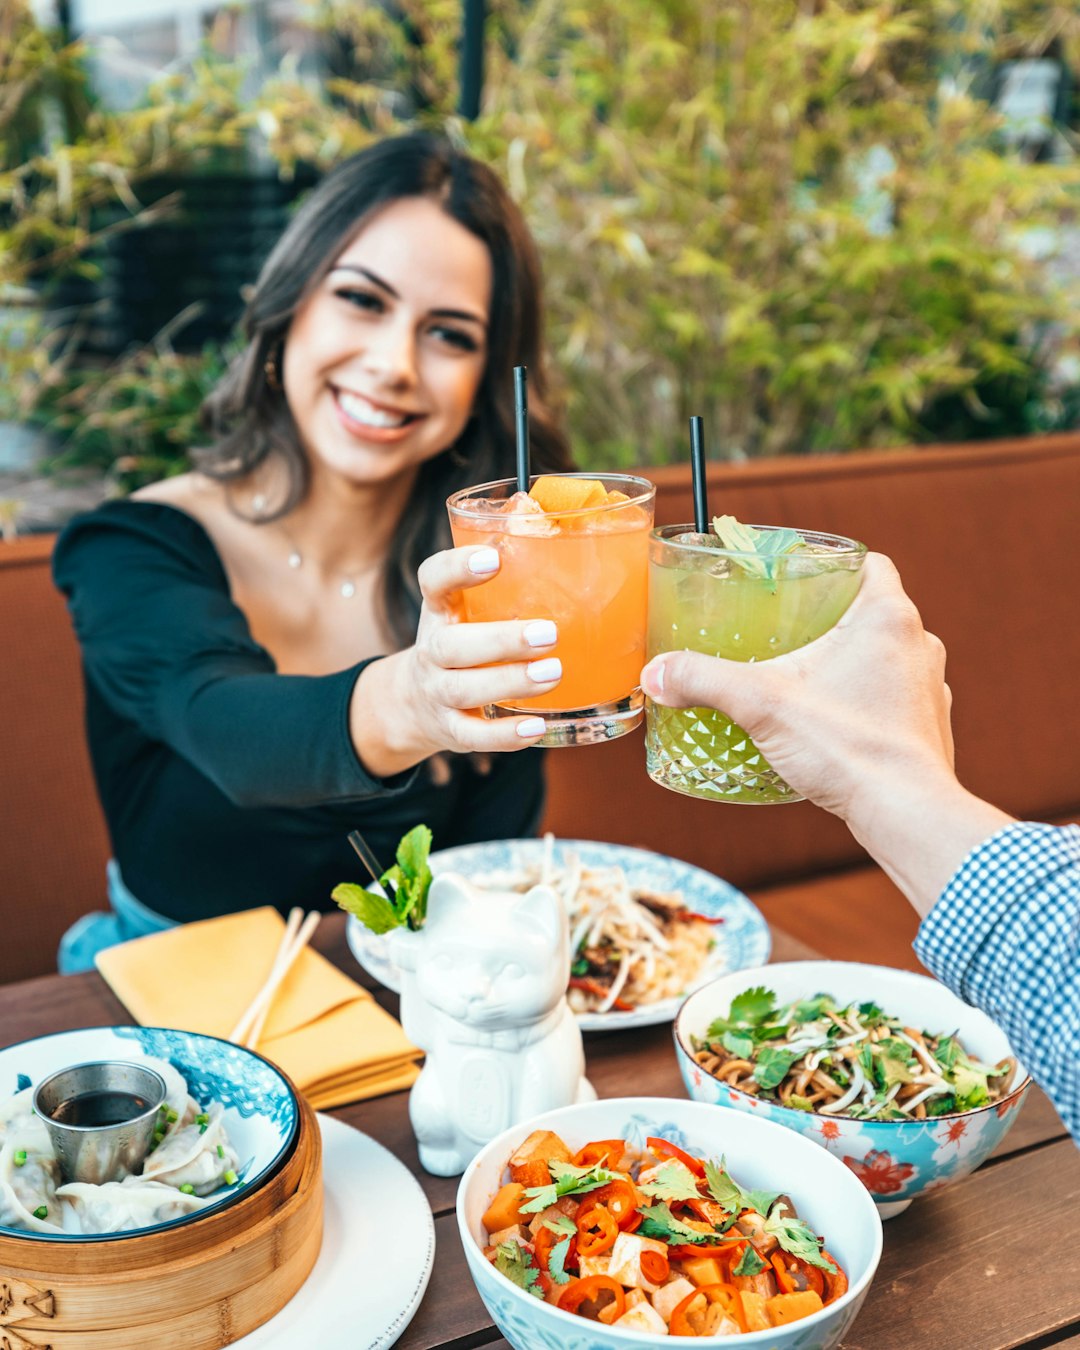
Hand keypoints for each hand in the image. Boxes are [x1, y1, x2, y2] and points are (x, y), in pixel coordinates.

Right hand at [352, 544, 559, 772]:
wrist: (413, 702)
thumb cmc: (464, 641)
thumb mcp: (469, 609)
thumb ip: (510, 584)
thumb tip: (579, 540)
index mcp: (439, 610)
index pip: (433, 580)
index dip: (457, 568)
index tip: (494, 559)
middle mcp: (431, 650)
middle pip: (452, 646)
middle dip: (500, 640)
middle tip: (549, 632)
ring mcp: (436, 692)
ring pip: (463, 690)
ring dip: (509, 682)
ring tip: (553, 673)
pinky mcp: (450, 730)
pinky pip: (472, 736)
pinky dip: (504, 736)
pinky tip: (536, 728)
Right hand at [640, 553, 955, 821]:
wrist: (904, 813)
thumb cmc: (848, 748)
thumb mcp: (761, 704)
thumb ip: (704, 680)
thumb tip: (656, 673)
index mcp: (889, 617)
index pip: (869, 564)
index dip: (834, 564)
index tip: (799, 578)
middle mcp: (920, 645)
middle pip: (872, 610)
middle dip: (830, 618)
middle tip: (787, 629)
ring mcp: (929, 689)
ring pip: (885, 657)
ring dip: (850, 661)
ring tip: (804, 678)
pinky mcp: (928, 729)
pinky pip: (893, 699)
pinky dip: (865, 702)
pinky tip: (830, 723)